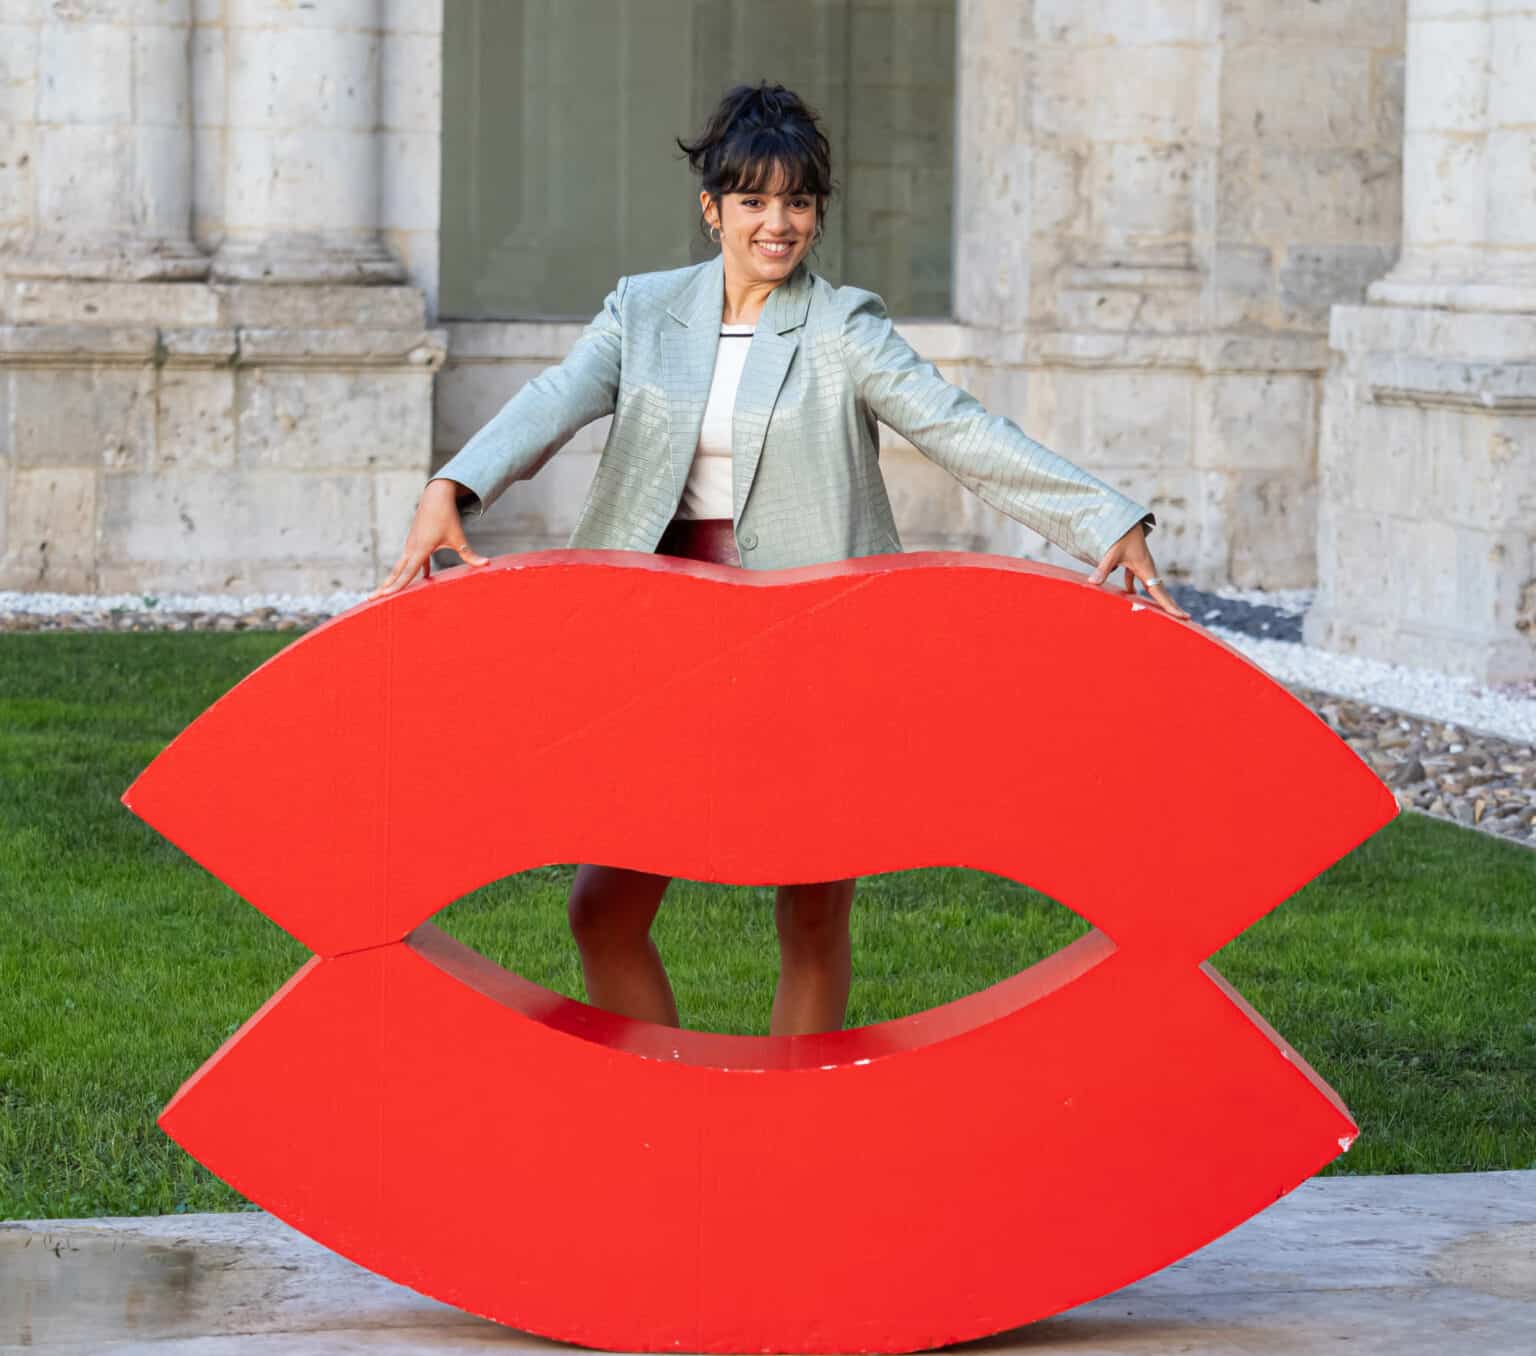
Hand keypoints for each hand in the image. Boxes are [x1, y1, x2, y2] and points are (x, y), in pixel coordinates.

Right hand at [369, 478, 489, 598]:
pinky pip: (409, 561)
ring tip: (383, 593)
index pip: (407, 572)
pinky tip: (422, 578)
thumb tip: (486, 564)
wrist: (435, 496)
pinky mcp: (414, 543)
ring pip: (400, 567)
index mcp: (420, 549)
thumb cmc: (447, 516)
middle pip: (396, 572)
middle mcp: (411, 548)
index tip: (384, 595)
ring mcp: (411, 545)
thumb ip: (469, 554)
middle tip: (371, 599)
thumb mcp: (459, 537)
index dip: (396, 585)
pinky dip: (409, 571)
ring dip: (393, 580)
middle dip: (385, 586)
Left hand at [1088, 521, 1189, 619]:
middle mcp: (1148, 569)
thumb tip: (1093, 583)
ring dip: (1156, 598)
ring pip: (1152, 586)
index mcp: (1146, 569)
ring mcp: (1143, 567)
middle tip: (1185, 619)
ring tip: (1163, 611)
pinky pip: (1139, 579)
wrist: (1124, 521)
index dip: (1169, 605)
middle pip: (1161, 592)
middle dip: (1171, 605)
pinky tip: (1130, 594)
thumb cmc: (1120, 536)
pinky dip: (1135, 587)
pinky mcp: (1135, 564)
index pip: (1159, 592)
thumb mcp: (1111, 553)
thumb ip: (1103, 569)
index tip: (1182, 616)